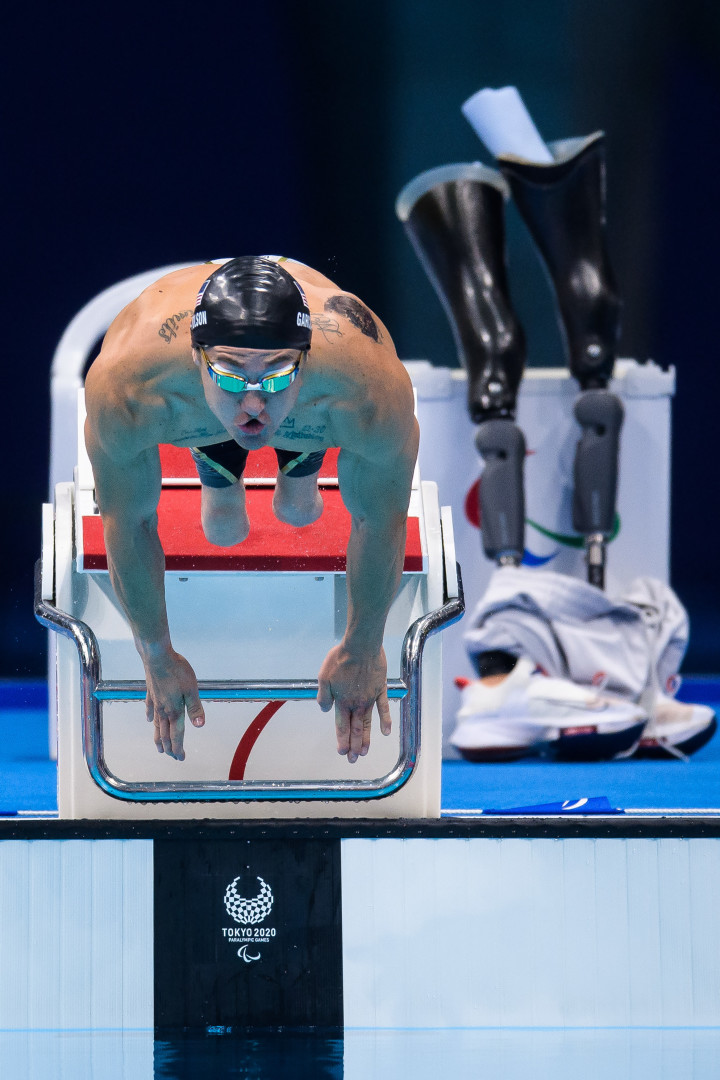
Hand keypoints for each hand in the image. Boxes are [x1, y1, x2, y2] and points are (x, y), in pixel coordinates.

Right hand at [143, 649, 204, 760]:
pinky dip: (150, 718)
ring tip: (159, 748)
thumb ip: (195, 708)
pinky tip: (149, 720)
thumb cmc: (177, 671)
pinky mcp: (150, 692)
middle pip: (165, 734)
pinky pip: (150, 709)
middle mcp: (163, 710)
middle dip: (170, 748)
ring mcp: (155, 702)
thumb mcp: (191, 689)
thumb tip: (199, 726)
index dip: (179, 748)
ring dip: (158, 738)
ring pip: (156, 725)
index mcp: (174, 710)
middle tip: (174, 757)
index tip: (181, 758)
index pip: (176, 735)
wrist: (157, 656)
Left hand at [317, 643, 390, 763]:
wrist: (361, 645)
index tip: (342, 752)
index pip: (341, 726)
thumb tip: (325, 709)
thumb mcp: (323, 677)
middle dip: (354, 746)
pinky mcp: (380, 689)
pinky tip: (386, 732)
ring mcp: (370, 698)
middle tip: (353, 759)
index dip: (342, 740)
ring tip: (365, 752)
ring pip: (368, 723)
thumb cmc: (341, 659)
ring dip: (366, 738)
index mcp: (342, 701)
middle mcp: (357, 703)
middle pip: (355, 729)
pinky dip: (386, 721)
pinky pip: (384, 708)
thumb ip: (324, 696)